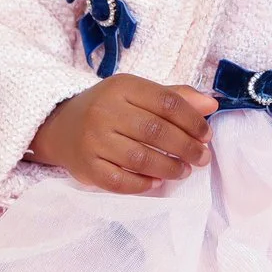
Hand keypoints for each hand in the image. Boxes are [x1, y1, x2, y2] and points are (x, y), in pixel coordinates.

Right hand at [30, 75, 219, 193]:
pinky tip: (157, 183)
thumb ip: (175, 97)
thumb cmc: (110, 109)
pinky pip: (120, 182)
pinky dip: (143, 184)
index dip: (192, 120)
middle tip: (202, 158)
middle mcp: (105, 111)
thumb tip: (211, 105)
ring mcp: (93, 141)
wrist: (61, 127)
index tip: (206, 135)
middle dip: (187, 147)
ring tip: (184, 171)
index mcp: (122, 88)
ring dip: (170, 168)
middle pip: (156, 131)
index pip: (167, 102)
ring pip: (140, 158)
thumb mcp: (138, 94)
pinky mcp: (87, 167)